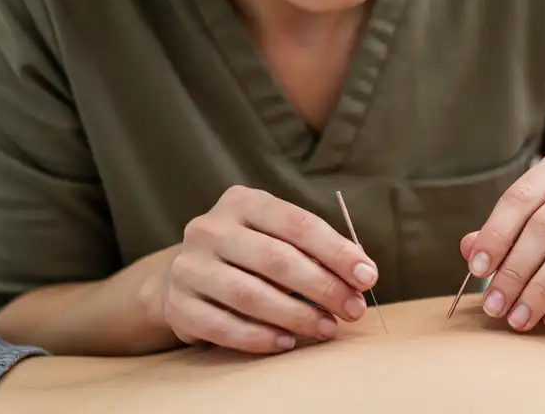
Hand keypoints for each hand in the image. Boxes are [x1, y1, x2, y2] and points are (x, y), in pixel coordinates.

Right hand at [159, 186, 378, 353]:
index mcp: (242, 202)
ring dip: (296, 315)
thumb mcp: (278, 238)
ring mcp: (189, 266)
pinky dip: (259, 337)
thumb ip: (315, 251)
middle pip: (276, 259)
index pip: (297, 223)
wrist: (186, 277)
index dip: (336, 251)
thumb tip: (361, 274)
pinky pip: (223, 325)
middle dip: (322, 287)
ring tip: (327, 329)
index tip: (367, 276)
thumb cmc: (250, 256)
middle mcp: (210, 228)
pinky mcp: (177, 304)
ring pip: (249, 294)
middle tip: (352, 309)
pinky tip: (288, 342)